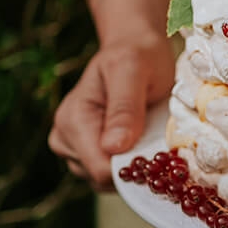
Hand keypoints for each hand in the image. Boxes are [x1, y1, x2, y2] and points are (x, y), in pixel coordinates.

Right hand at [48, 35, 175, 189]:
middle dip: (135, 167)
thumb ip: (124, 108)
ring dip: (135, 165)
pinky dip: (132, 164)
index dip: (133, 168)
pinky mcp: (88, 151)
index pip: (99, 168)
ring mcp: (75, 146)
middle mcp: (66, 136)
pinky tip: (145, 142)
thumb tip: (113, 147)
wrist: (136, 47)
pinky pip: (112, 173)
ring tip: (151, 135)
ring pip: (108, 180)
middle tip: (161, 141)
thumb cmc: (137, 55)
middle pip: (103, 178)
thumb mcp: (133, 71)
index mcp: (74, 119)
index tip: (161, 156)